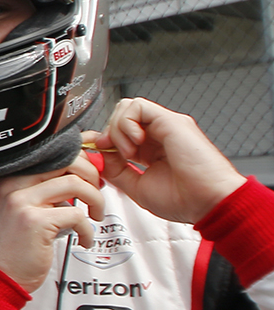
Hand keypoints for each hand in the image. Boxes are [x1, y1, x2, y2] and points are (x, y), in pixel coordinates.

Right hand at [0, 152, 103, 292]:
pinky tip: (84, 239)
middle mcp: (12, 183)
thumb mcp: (20, 208)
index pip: (50, 152)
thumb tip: (77, 175)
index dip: (78, 161)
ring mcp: (22, 201)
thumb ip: (42, 190)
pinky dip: (88, 229)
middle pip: (65, 161)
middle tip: (98, 192)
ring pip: (75, 183)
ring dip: (95, 200)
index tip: (90, 175)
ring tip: (96, 216)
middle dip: (91, 175)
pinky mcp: (35, 221)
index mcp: (9, 176)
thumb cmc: (12, 246)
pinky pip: (77, 214)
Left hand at [91, 97, 245, 223]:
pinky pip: (137, 106)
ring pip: (127, 107)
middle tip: (113, 153)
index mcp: (151, 150)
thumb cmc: (184, 200)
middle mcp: (159, 135)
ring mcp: (165, 125)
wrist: (209, 202)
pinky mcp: (171, 120)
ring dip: (118, 129)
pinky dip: (127, 123)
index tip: (99, 154)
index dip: (105, 140)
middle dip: (110, 133)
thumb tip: (99, 154)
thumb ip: (116, 170)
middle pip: (122, 116)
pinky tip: (135, 143)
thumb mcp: (137, 187)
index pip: (120, 132)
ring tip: (129, 152)